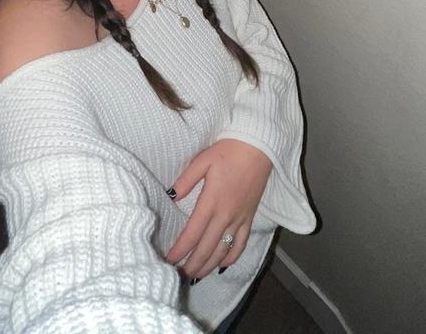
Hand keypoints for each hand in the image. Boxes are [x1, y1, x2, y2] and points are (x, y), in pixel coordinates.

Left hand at [166, 139, 271, 279]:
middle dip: (192, 265)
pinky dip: (231, 259)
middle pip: (207, 248)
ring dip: (208, 266)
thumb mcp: (202, 161)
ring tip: (195, 275)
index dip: (179, 250)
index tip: (167, 260)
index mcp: (212, 202)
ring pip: (223, 251)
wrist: (258, 148)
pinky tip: (221, 265)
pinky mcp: (250, 218)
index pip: (192, 234)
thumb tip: (169, 196)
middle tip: (177, 275)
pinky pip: (241, 244)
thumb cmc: (227, 152)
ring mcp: (240, 219)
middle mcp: (226, 215)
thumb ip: (185, 181)